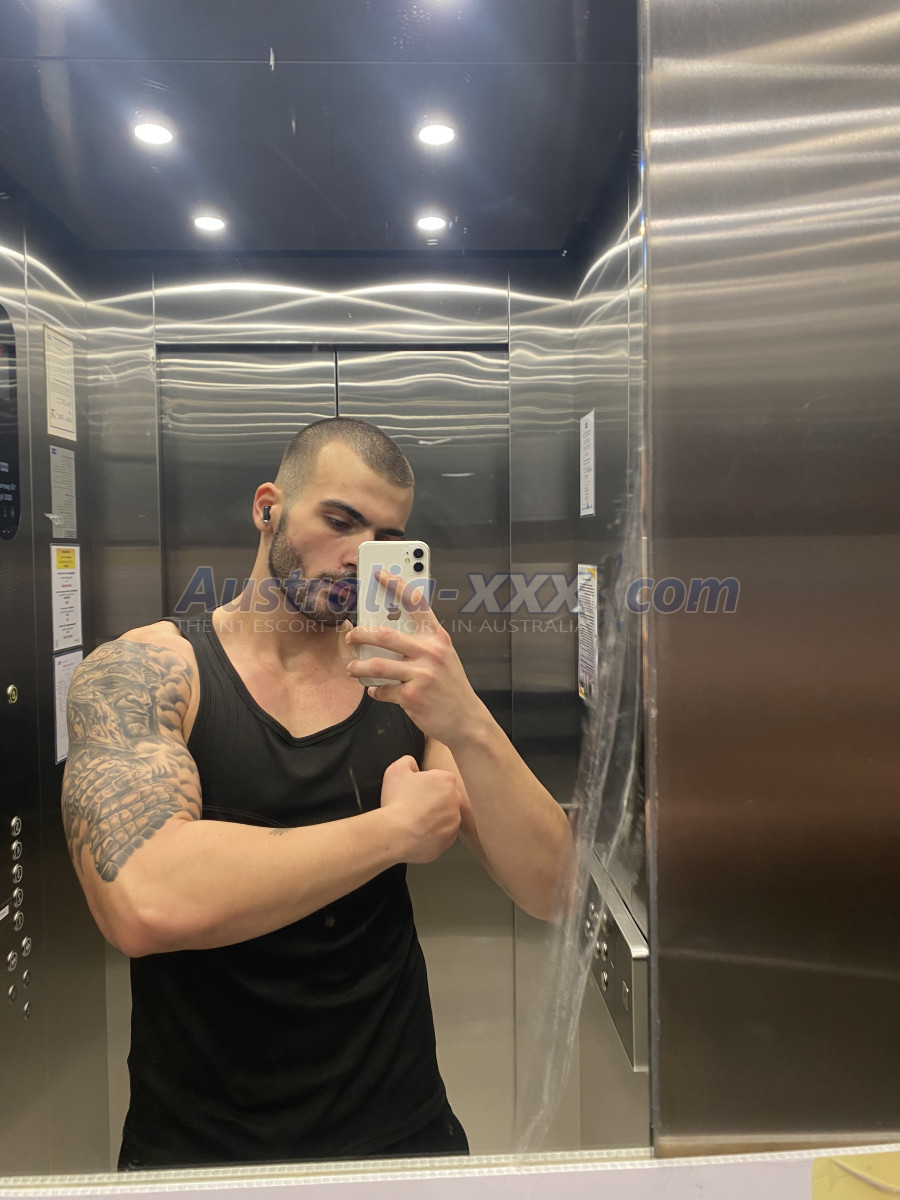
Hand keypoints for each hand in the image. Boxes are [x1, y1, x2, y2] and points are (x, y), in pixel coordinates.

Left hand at [345, 571, 486, 745]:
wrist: (466, 720)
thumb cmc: (451, 686)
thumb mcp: (444, 657)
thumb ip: (421, 643)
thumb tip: (387, 634)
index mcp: (437, 637)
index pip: (416, 603)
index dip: (397, 585)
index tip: (380, 574)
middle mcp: (430, 652)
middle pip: (385, 634)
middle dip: (360, 634)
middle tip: (351, 636)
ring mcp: (421, 674)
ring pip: (376, 665)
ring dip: (358, 667)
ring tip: (352, 668)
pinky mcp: (412, 695)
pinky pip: (383, 690)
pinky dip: (375, 691)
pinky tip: (375, 691)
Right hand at [379, 755, 461, 863]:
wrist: (396, 834)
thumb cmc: (397, 802)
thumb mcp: (396, 769)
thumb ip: (408, 761)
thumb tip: (413, 764)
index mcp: (447, 780)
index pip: (438, 779)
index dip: (424, 784)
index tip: (414, 791)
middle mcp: (456, 800)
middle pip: (444, 797)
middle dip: (431, 800)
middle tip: (413, 805)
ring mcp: (454, 821)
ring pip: (444, 816)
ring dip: (433, 818)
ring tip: (414, 821)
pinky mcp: (449, 839)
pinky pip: (442, 834)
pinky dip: (432, 834)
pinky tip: (418, 832)